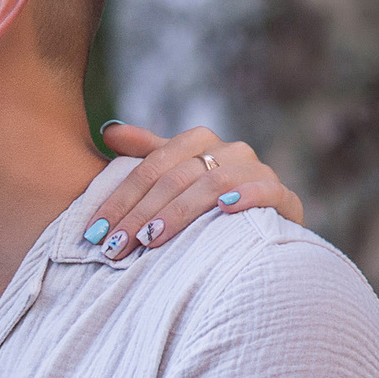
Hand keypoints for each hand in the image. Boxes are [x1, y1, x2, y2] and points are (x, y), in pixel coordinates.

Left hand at [95, 123, 303, 257]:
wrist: (263, 229)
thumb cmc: (207, 205)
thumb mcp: (174, 178)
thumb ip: (146, 154)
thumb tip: (110, 130)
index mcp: (199, 142)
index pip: (151, 167)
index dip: (120, 199)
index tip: (95, 231)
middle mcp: (230, 150)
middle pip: (177, 178)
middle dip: (141, 214)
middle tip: (115, 247)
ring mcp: (258, 172)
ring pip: (215, 183)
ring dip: (180, 211)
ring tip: (151, 239)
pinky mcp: (284, 198)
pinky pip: (268, 191)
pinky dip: (247, 196)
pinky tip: (225, 209)